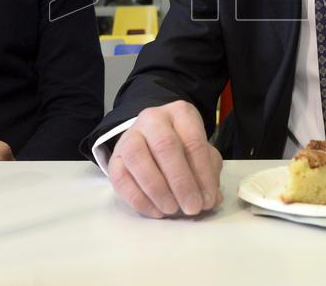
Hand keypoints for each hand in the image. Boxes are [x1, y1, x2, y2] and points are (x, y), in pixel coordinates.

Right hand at [108, 100, 222, 218]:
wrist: (151, 141)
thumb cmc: (182, 148)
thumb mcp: (201, 153)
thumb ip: (209, 172)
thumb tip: (211, 198)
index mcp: (180, 113)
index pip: (193, 141)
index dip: (202, 173)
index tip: (208, 199)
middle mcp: (153, 119)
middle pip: (165, 146)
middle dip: (181, 181)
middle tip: (192, 208)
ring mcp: (130, 136)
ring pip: (137, 158)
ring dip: (157, 189)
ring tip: (172, 209)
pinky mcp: (114, 158)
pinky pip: (120, 178)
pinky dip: (139, 199)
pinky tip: (156, 211)